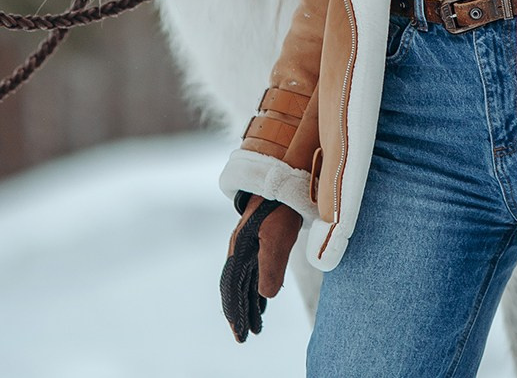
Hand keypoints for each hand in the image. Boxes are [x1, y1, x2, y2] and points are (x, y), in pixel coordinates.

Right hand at [220, 193, 302, 341]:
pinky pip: (253, 272)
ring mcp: (249, 245)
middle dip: (239, 313)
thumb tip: (267, 296)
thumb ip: (272, 266)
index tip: (240, 333)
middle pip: (235, 288)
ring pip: (245, 281)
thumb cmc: (281, 207)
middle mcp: (240, 250)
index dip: (234, 311)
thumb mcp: (279, 236)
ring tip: (256, 326)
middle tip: (244, 337)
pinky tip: (263, 299)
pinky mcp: (261, 241)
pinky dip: (256, 289)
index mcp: (239, 250)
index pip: (231, 288)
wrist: (285, 178)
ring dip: (249, 304)